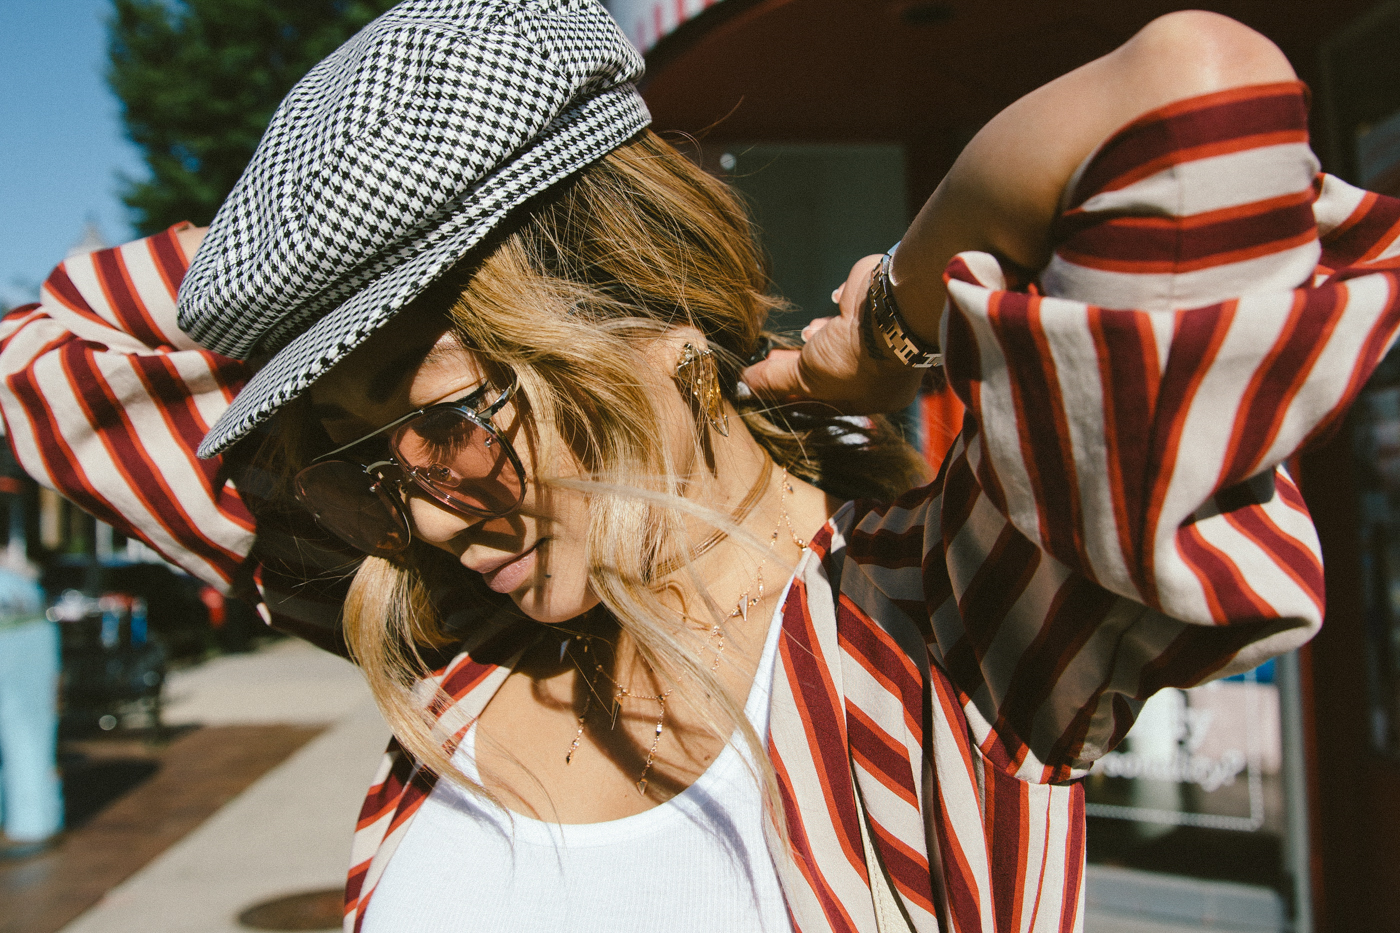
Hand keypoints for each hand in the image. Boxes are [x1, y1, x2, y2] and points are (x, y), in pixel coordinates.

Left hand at [741, 255, 922, 413]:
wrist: (887, 312)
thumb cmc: (856, 359)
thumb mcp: (809, 380)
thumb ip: (777, 382)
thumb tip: (746, 385)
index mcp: (874, 398)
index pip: (829, 402)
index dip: (798, 395)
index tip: (771, 386)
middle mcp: (881, 371)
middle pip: (832, 371)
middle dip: (801, 365)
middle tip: (774, 359)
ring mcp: (879, 337)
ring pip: (840, 342)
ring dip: (818, 339)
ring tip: (805, 335)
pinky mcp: (872, 307)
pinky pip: (849, 313)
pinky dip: (834, 314)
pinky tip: (829, 311)